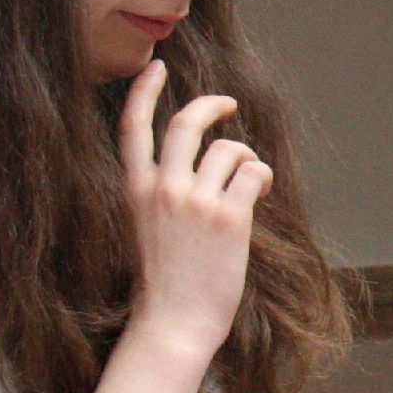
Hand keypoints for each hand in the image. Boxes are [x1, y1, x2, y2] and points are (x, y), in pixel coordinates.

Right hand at [116, 60, 267, 360]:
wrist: (172, 323)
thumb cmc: (164, 285)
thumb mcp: (147, 229)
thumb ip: (163, 195)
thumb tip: (201, 170)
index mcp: (134, 190)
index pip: (132, 127)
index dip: (144, 92)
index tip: (157, 69)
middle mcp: (162, 188)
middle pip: (187, 124)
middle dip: (212, 106)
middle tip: (229, 106)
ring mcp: (195, 201)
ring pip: (228, 149)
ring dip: (245, 157)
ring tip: (249, 181)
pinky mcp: (228, 217)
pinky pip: (252, 173)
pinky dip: (260, 177)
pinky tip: (259, 194)